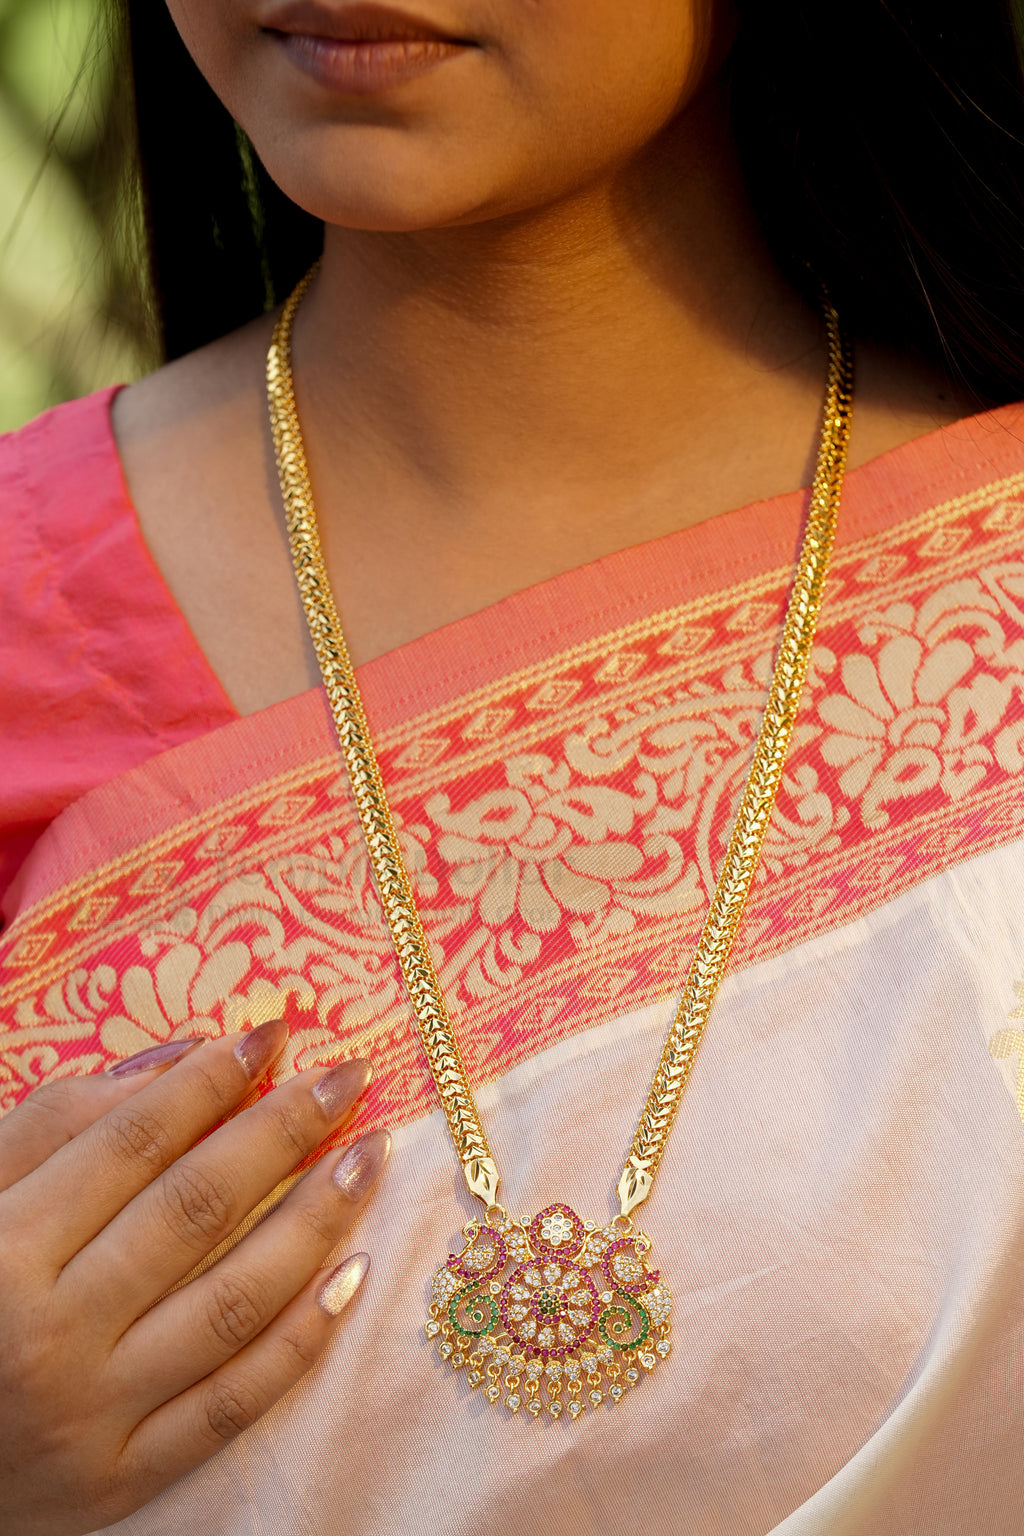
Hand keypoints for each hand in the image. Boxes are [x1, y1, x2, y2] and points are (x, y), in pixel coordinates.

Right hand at [0, 1019, 389, 1534]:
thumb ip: (62, 1120)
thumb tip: (188, 1055)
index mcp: (3, 1250)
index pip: (132, 1143)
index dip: (210, 1080)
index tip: (274, 1033)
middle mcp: (53, 1334)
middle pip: (195, 1211)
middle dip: (283, 1132)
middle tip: (349, 1077)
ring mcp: (93, 1414)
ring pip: (233, 1303)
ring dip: (317, 1220)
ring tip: (369, 1155)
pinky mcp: (122, 1479)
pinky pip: (234, 1403)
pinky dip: (303, 1338)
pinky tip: (353, 1271)